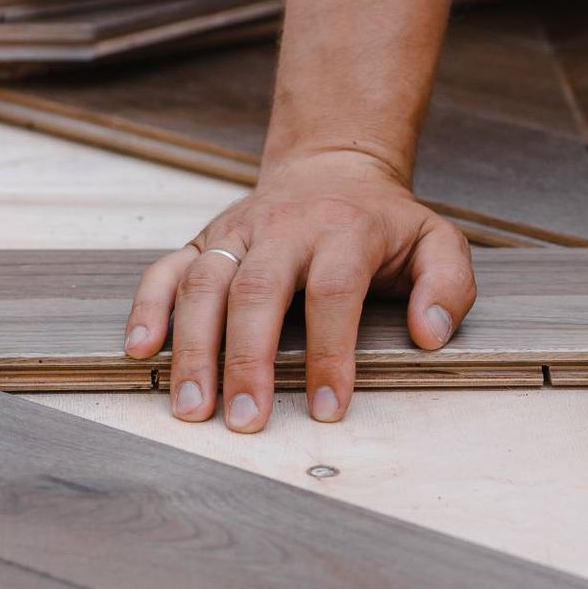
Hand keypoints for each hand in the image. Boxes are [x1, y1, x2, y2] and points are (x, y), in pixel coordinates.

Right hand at [123, 150, 476, 431]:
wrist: (334, 169)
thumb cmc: (384, 223)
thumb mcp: (437, 241)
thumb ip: (448, 286)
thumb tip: (430, 334)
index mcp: (344, 230)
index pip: (334, 292)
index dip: (330, 353)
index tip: (326, 409)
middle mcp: (284, 228)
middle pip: (257, 291)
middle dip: (246, 359)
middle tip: (244, 419)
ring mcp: (238, 233)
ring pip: (204, 285)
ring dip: (192, 348)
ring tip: (192, 407)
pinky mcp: (205, 240)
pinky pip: (166, 270)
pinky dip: (148, 308)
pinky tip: (140, 351)